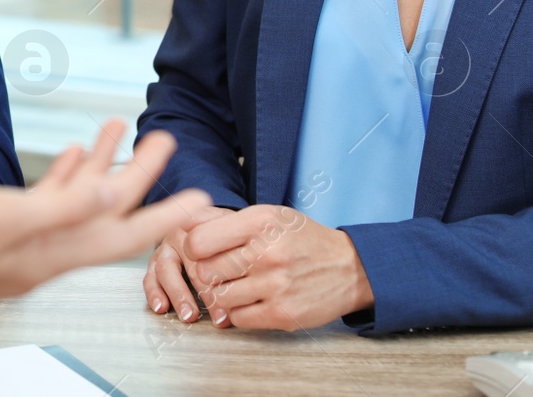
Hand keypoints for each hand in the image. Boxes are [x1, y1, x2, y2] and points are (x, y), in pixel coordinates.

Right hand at [143, 203, 234, 322]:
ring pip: (166, 268)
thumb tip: (251, 287)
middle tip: (218, 315)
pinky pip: (150, 275)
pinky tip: (161, 306)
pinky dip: (154, 292)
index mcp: (204, 223)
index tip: (235, 298)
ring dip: (178, 294)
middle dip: (206, 293)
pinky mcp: (154, 259)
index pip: (212, 249)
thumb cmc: (226, 235)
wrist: (206, 224)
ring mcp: (166, 245)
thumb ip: (242, 251)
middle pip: (192, 262)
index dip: (223, 276)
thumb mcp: (238, 233)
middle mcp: (182, 232)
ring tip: (189, 314)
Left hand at [180, 204, 373, 329]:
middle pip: (206, 271)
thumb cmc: (300, 238)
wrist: (349, 268)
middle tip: (218, 271)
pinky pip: (237, 318)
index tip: (203, 251)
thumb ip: (224, 220)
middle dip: (207, 272)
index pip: (199, 241)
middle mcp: (268, 252)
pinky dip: (238, 312)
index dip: (194, 248)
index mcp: (260, 222)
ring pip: (219, 297)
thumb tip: (182, 223)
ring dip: (222, 294)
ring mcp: (276, 285)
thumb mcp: (267, 215)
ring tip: (236, 285)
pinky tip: (250, 300)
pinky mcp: (283, 314)